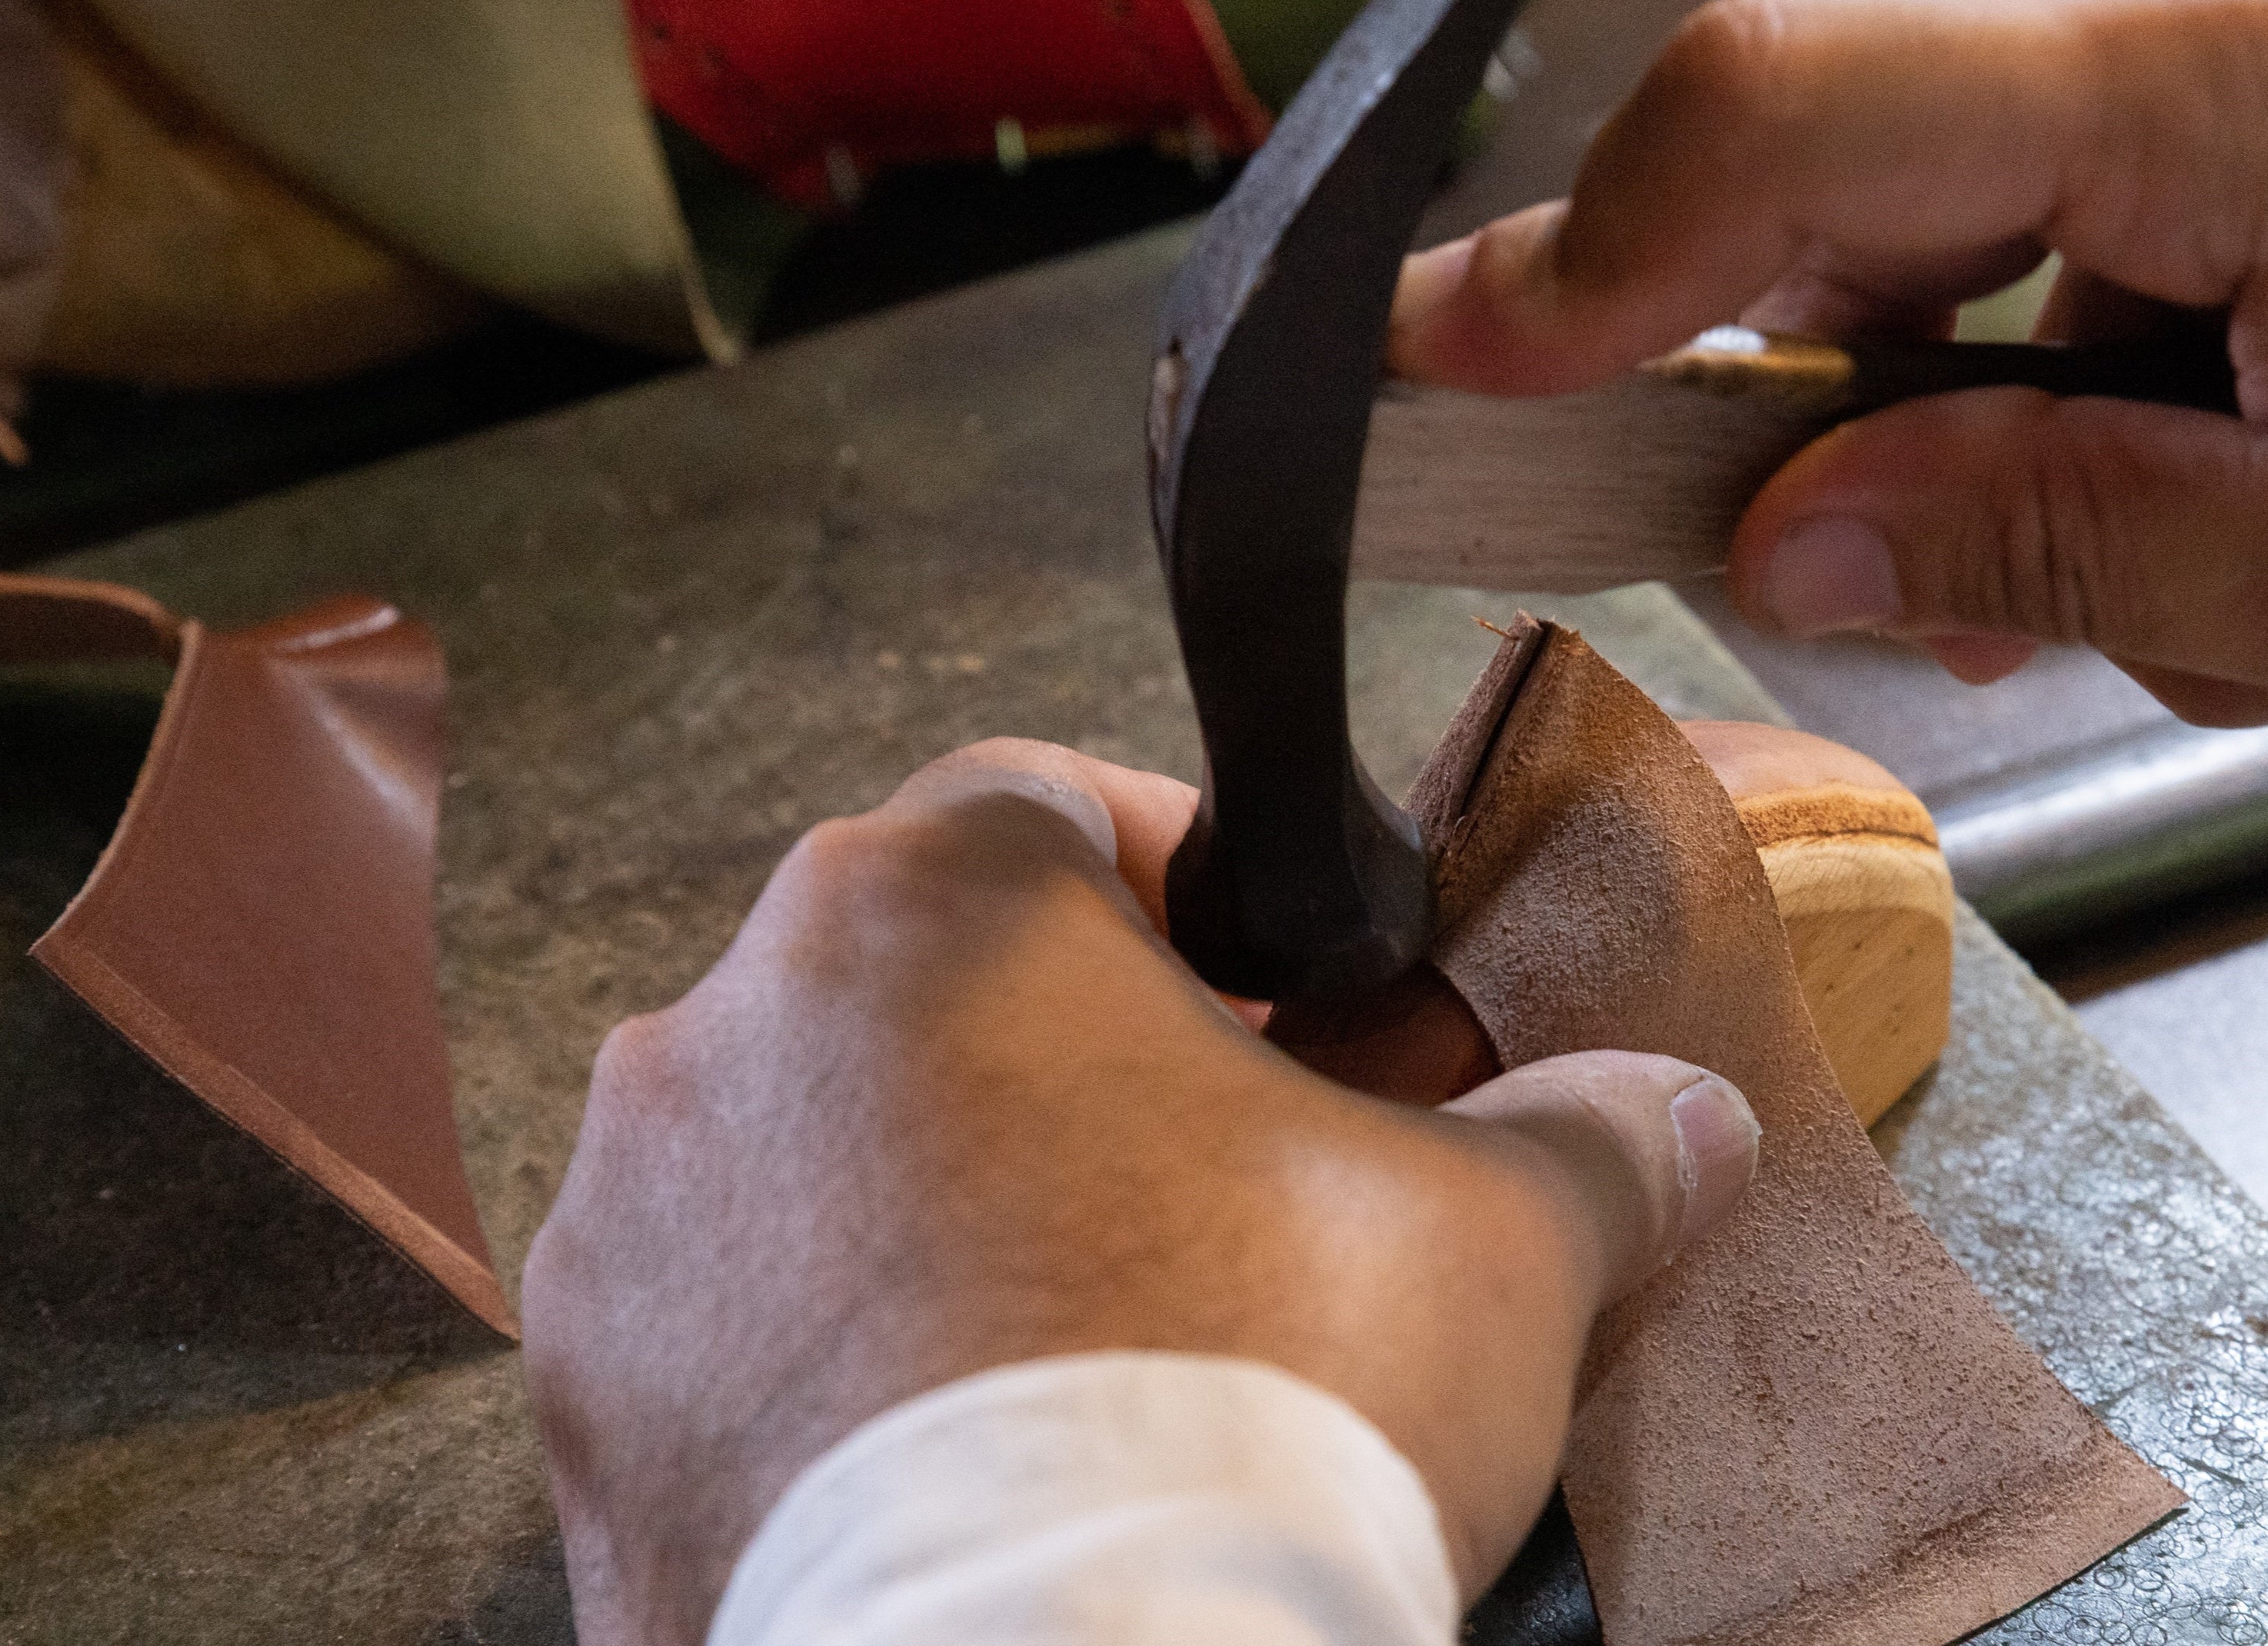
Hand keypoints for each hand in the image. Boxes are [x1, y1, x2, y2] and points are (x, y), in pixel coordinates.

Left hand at [521, 740, 1760, 1645]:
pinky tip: (956, 1462)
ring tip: (1080, 1354)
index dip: (1197, 893)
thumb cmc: (1260, 1408)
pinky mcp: (585, 1422)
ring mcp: (629, 1232)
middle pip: (929, 991)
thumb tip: (1682, 1120)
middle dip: (1070, 1072)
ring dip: (934, 1219)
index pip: (1063, 805)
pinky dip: (826, 1378)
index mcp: (932, 906)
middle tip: (1210, 1195)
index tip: (1280, 1001)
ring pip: (813, 1165)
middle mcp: (730, 1028)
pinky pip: (725, 1344)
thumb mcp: (1497, 1247)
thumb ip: (1587, 1141)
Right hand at [1392, 0, 2267, 728]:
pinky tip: (2256, 460)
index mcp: (2223, 87)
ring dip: (2034, 409)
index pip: (1787, 118)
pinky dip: (2124, 351)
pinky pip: (2113, 197)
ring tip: (2223, 545)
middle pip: (1872, 186)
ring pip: (1999, 226)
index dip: (1579, 255)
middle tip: (1913, 586)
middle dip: (1857, 408)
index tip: (1447, 371)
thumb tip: (1791, 534)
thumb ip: (2049, 539)